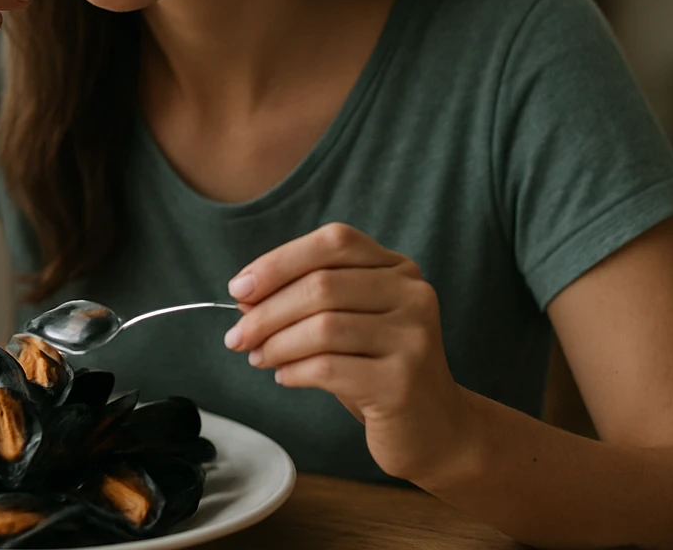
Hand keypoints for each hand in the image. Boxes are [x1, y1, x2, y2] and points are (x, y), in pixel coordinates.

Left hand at [223, 223, 478, 485]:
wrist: (436, 429)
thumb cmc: (379, 368)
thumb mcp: (346, 323)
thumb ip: (303, 301)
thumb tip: (245, 295)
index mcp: (398, 268)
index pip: (333, 242)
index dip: (279, 261)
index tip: (239, 288)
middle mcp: (413, 294)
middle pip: (321, 285)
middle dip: (266, 311)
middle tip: (236, 336)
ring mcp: (413, 337)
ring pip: (322, 328)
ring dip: (275, 344)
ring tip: (258, 357)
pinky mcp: (402, 382)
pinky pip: (329, 369)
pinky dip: (295, 371)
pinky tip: (284, 377)